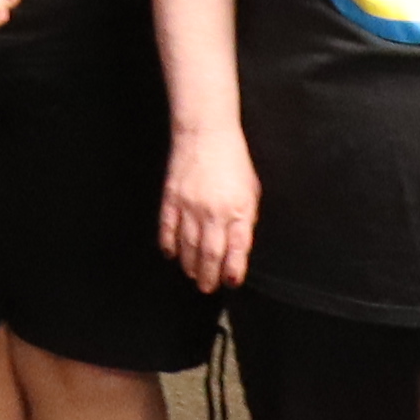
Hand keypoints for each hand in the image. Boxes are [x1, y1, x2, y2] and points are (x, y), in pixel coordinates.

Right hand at [158, 121, 258, 292]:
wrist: (205, 133)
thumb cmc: (232, 160)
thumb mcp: (251, 190)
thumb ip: (246, 218)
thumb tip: (239, 244)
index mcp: (239, 209)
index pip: (237, 249)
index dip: (233, 271)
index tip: (231, 281)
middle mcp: (214, 211)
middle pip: (210, 254)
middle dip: (209, 276)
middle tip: (208, 287)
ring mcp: (190, 206)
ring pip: (188, 247)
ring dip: (190, 265)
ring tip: (193, 274)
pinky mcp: (172, 199)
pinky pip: (168, 230)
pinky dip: (169, 246)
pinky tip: (172, 255)